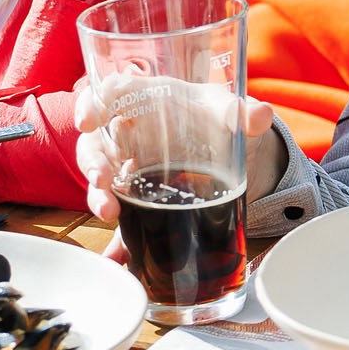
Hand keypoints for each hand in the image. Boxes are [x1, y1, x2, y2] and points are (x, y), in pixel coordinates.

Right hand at [72, 72, 281, 261]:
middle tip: (102, 179)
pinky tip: (117, 256)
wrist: (229, 150)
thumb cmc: (216, 118)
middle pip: (96, 142)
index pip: (110, 93)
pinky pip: (121, 215)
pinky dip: (116, 238)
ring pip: (101, 178)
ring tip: (109, 212)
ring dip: (98, 195)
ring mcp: (129, 166)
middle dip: (93, 162)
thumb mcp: (228, 113)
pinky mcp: (138, 197)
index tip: (87, 120)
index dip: (92, 104)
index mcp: (146, 100)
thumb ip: (242, 112)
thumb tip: (261, 114)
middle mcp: (129, 133)